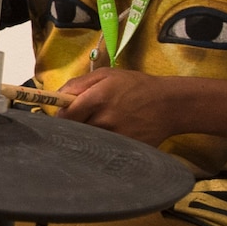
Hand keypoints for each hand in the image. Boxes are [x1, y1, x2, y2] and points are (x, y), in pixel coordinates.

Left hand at [59, 68, 188, 146]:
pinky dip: (102, 145)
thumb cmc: (136, 86)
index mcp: (97, 99)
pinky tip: (112, 136)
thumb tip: (56, 95)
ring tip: (101, 127)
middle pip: (74, 131)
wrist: (170, 104)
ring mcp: (114, 138)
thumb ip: (78, 83)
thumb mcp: (107, 75)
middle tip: (82, 121)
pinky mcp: (124, 150)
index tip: (65, 116)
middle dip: (73, 127)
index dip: (61, 117)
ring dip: (88, 136)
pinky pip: (103, 150)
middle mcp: (103, 121)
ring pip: (88, 142)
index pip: (64, 116)